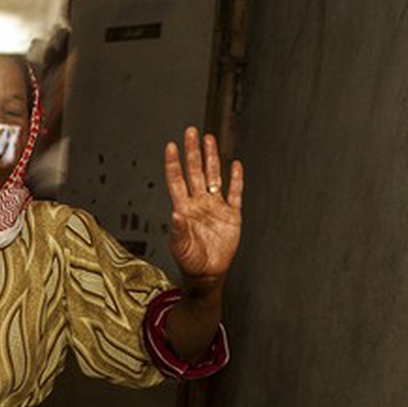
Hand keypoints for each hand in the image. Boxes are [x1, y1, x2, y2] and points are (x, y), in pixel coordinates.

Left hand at [163, 127, 243, 282]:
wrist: (208, 274)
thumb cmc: (190, 262)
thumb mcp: (180, 248)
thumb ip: (178, 230)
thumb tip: (175, 213)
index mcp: (184, 209)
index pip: (177, 181)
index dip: (174, 164)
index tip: (171, 146)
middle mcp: (199, 203)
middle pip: (195, 172)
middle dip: (193, 152)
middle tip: (191, 131)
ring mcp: (215, 207)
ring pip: (213, 176)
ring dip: (211, 158)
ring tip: (209, 139)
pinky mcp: (232, 215)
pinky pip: (235, 193)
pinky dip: (236, 180)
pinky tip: (235, 165)